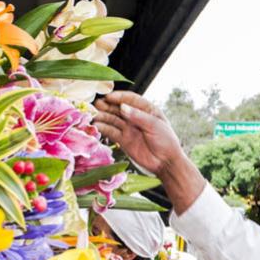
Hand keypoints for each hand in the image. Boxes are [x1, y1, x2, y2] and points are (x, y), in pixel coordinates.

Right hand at [93, 91, 205, 212]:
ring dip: (103, 116)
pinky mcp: (124, 140)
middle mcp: (135, 117)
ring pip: (113, 119)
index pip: (131, 99)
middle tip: (96, 104)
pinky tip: (96, 126)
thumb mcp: (155, 126)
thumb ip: (138, 117)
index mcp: (146, 109)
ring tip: (93, 115)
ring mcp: (129, 128)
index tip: (108, 96)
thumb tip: (123, 107)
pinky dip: (103, 128)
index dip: (119, 96)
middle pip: (118, 108)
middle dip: (107, 105)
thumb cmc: (166, 142)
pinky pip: (111, 132)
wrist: (166, 162)